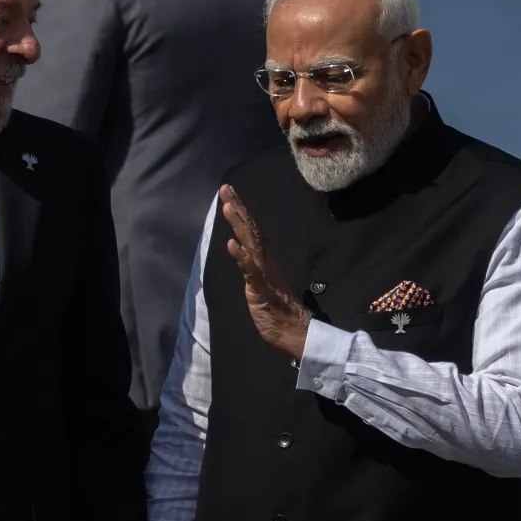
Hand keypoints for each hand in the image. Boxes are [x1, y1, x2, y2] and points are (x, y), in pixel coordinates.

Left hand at [220, 186, 310, 360]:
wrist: (294, 333)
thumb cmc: (277, 311)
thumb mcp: (259, 285)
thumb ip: (252, 268)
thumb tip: (245, 252)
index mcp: (263, 261)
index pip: (251, 231)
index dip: (240, 212)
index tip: (229, 192)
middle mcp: (265, 263)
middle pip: (251, 231)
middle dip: (238, 208)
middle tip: (225, 188)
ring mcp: (264, 275)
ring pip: (251, 245)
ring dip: (240, 225)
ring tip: (229, 206)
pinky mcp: (262, 290)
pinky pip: (251, 272)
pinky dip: (241, 258)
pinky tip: (231, 245)